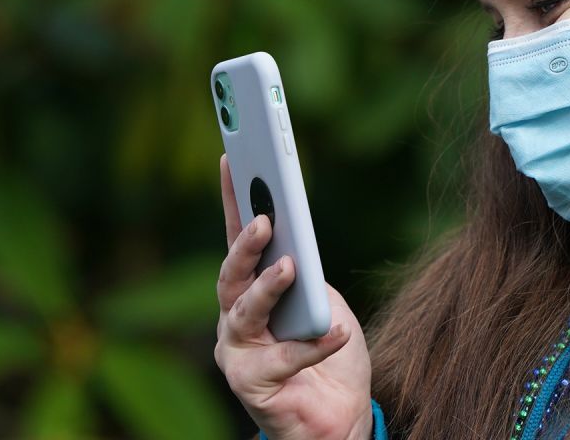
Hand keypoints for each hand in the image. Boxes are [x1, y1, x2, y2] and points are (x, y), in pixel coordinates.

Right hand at [213, 154, 372, 439]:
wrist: (338, 417)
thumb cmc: (329, 354)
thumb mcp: (324, 302)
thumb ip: (308, 276)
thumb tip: (297, 249)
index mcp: (252, 288)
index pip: (238, 235)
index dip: (233, 196)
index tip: (234, 156)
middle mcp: (235, 317)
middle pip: (231, 273)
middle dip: (246, 244)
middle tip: (265, 219)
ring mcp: (238, 352)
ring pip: (244, 312)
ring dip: (268, 287)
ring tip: (293, 267)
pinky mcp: (252, 385)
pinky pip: (282, 359)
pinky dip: (313, 344)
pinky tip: (337, 332)